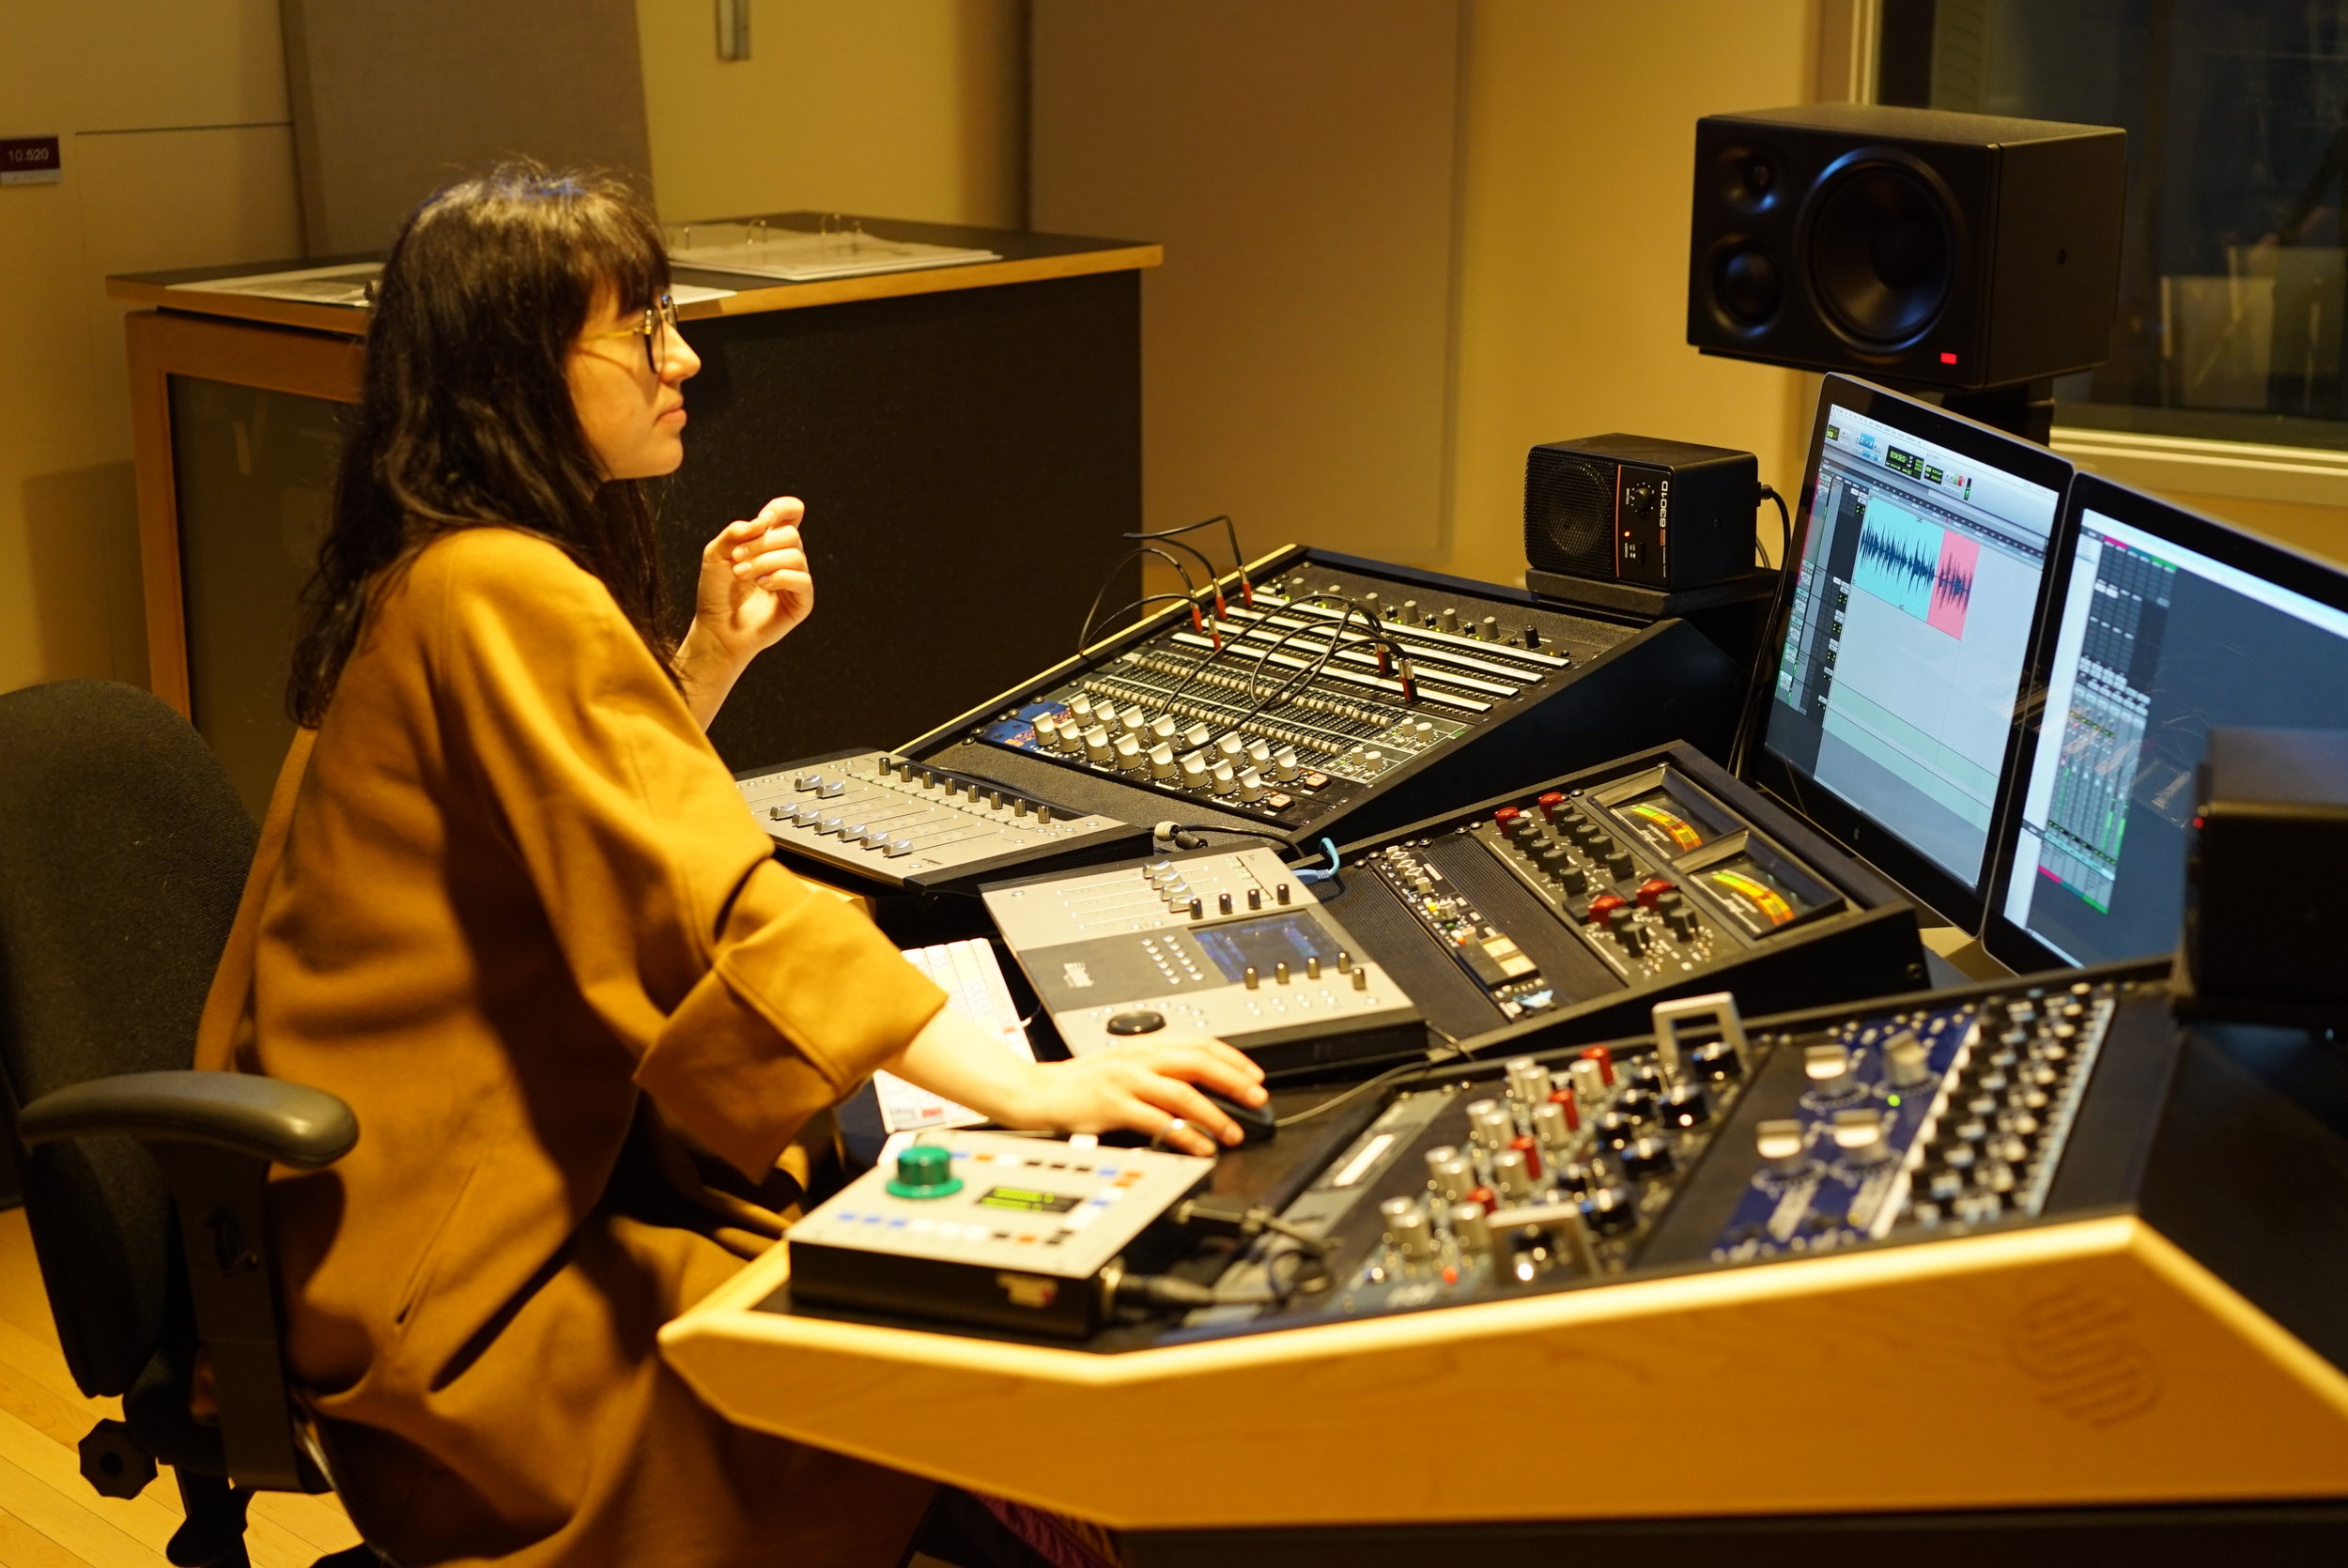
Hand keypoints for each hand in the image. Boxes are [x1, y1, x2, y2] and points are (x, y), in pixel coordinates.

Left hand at [693, 498, 813, 663]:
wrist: (716, 628)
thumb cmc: (716, 592)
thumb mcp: (716, 553)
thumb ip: (735, 532)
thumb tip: (761, 524)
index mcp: (771, 541)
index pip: (792, 512)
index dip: (782, 509)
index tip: (762, 520)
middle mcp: (787, 558)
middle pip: (791, 534)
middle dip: (760, 544)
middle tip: (736, 560)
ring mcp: (796, 579)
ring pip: (795, 556)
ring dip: (763, 562)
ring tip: (742, 574)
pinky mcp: (802, 602)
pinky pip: (802, 580)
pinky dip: (780, 578)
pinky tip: (762, 585)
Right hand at [1000, 1035, 1266, 1155]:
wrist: (1037, 1092)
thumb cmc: (1080, 1083)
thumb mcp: (1123, 1065)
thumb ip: (1158, 1068)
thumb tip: (1201, 1083)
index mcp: (1144, 1045)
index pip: (1199, 1043)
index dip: (1232, 1058)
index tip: (1255, 1075)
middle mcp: (1138, 1058)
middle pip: (1197, 1062)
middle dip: (1233, 1081)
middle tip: (1257, 1099)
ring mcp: (1126, 1080)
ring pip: (1182, 1092)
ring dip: (1214, 1114)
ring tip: (1234, 1132)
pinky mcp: (1113, 1105)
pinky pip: (1158, 1121)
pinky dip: (1185, 1135)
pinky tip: (1200, 1147)